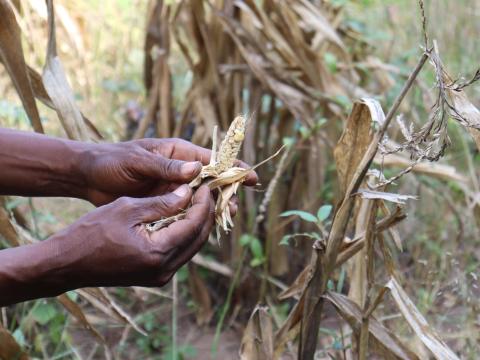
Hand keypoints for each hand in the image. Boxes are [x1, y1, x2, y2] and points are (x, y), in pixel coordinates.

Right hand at [53, 185, 213, 288]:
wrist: (67, 263)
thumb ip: (161, 203)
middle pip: (198, 238)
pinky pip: (179, 254)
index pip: (194, 224)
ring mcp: (160, 277)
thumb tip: (188, 192)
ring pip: (191, 247)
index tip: (206, 185)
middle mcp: (163, 270)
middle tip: (208, 192)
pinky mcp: (155, 277)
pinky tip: (184, 218)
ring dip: (198, 225)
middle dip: (206, 214)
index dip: (203, 203)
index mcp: (157, 252)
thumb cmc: (91, 231)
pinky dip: (185, 235)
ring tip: (200, 202)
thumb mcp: (127, 208)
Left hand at [81, 138, 257, 205]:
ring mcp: (173, 187)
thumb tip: (197, 170)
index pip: (213, 159)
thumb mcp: (137, 161)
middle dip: (228, 191)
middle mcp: (180, 170)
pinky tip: (205, 226)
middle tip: (236, 207)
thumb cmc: (112, 162)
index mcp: (178, 153)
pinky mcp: (165, 201)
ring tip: (227, 217)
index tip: (251, 177)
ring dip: (215, 206)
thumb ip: (165, 166)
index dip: (233, 168)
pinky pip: (187, 209)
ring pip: (202, 197)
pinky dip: (197, 216)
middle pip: (212, 180)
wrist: (88, 177)